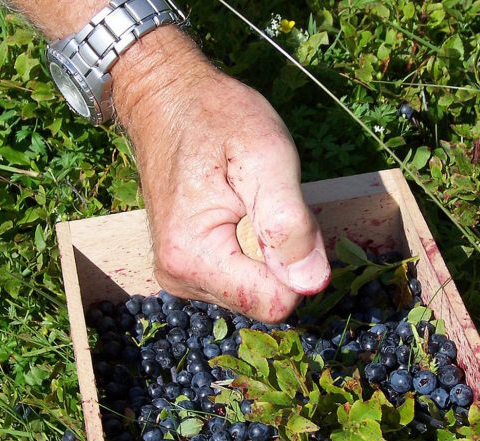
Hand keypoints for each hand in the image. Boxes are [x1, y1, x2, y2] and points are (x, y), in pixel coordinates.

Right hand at [112, 29, 330, 322]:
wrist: (167, 99)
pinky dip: (251, 251)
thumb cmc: (216, 119)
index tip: (282, 211)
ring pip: (254, 291)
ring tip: (247, 200)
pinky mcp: (185, 269)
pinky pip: (239, 279)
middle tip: (264, 199)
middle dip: (281, 256)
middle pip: (264, 299)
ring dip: (267, 252)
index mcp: (194, 256)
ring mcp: (179, 276)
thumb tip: (312, 283)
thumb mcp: (266, 157)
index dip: (297, 262)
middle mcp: (179, 278)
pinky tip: (237, 213)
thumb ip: (290, 223)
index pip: (274, 302)